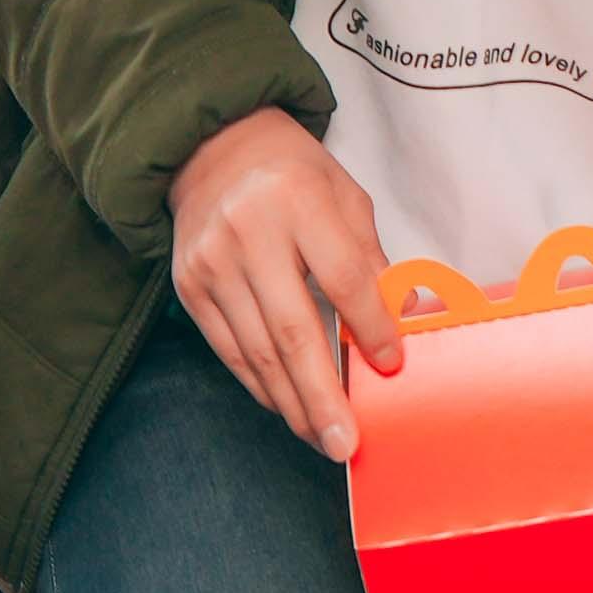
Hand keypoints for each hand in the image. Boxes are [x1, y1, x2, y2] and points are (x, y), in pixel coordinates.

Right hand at [165, 106, 396, 459]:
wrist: (212, 148)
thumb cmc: (292, 173)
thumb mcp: (344, 196)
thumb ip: (369, 258)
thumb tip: (402, 320)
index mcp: (298, 200)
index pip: (342, 278)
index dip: (369, 328)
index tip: (391, 365)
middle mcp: (249, 232)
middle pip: (293, 330)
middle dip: (324, 395)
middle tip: (348, 444)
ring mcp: (212, 263)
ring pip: (258, 351)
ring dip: (294, 403)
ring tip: (324, 438)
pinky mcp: (189, 287)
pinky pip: (230, 350)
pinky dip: (261, 386)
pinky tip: (287, 408)